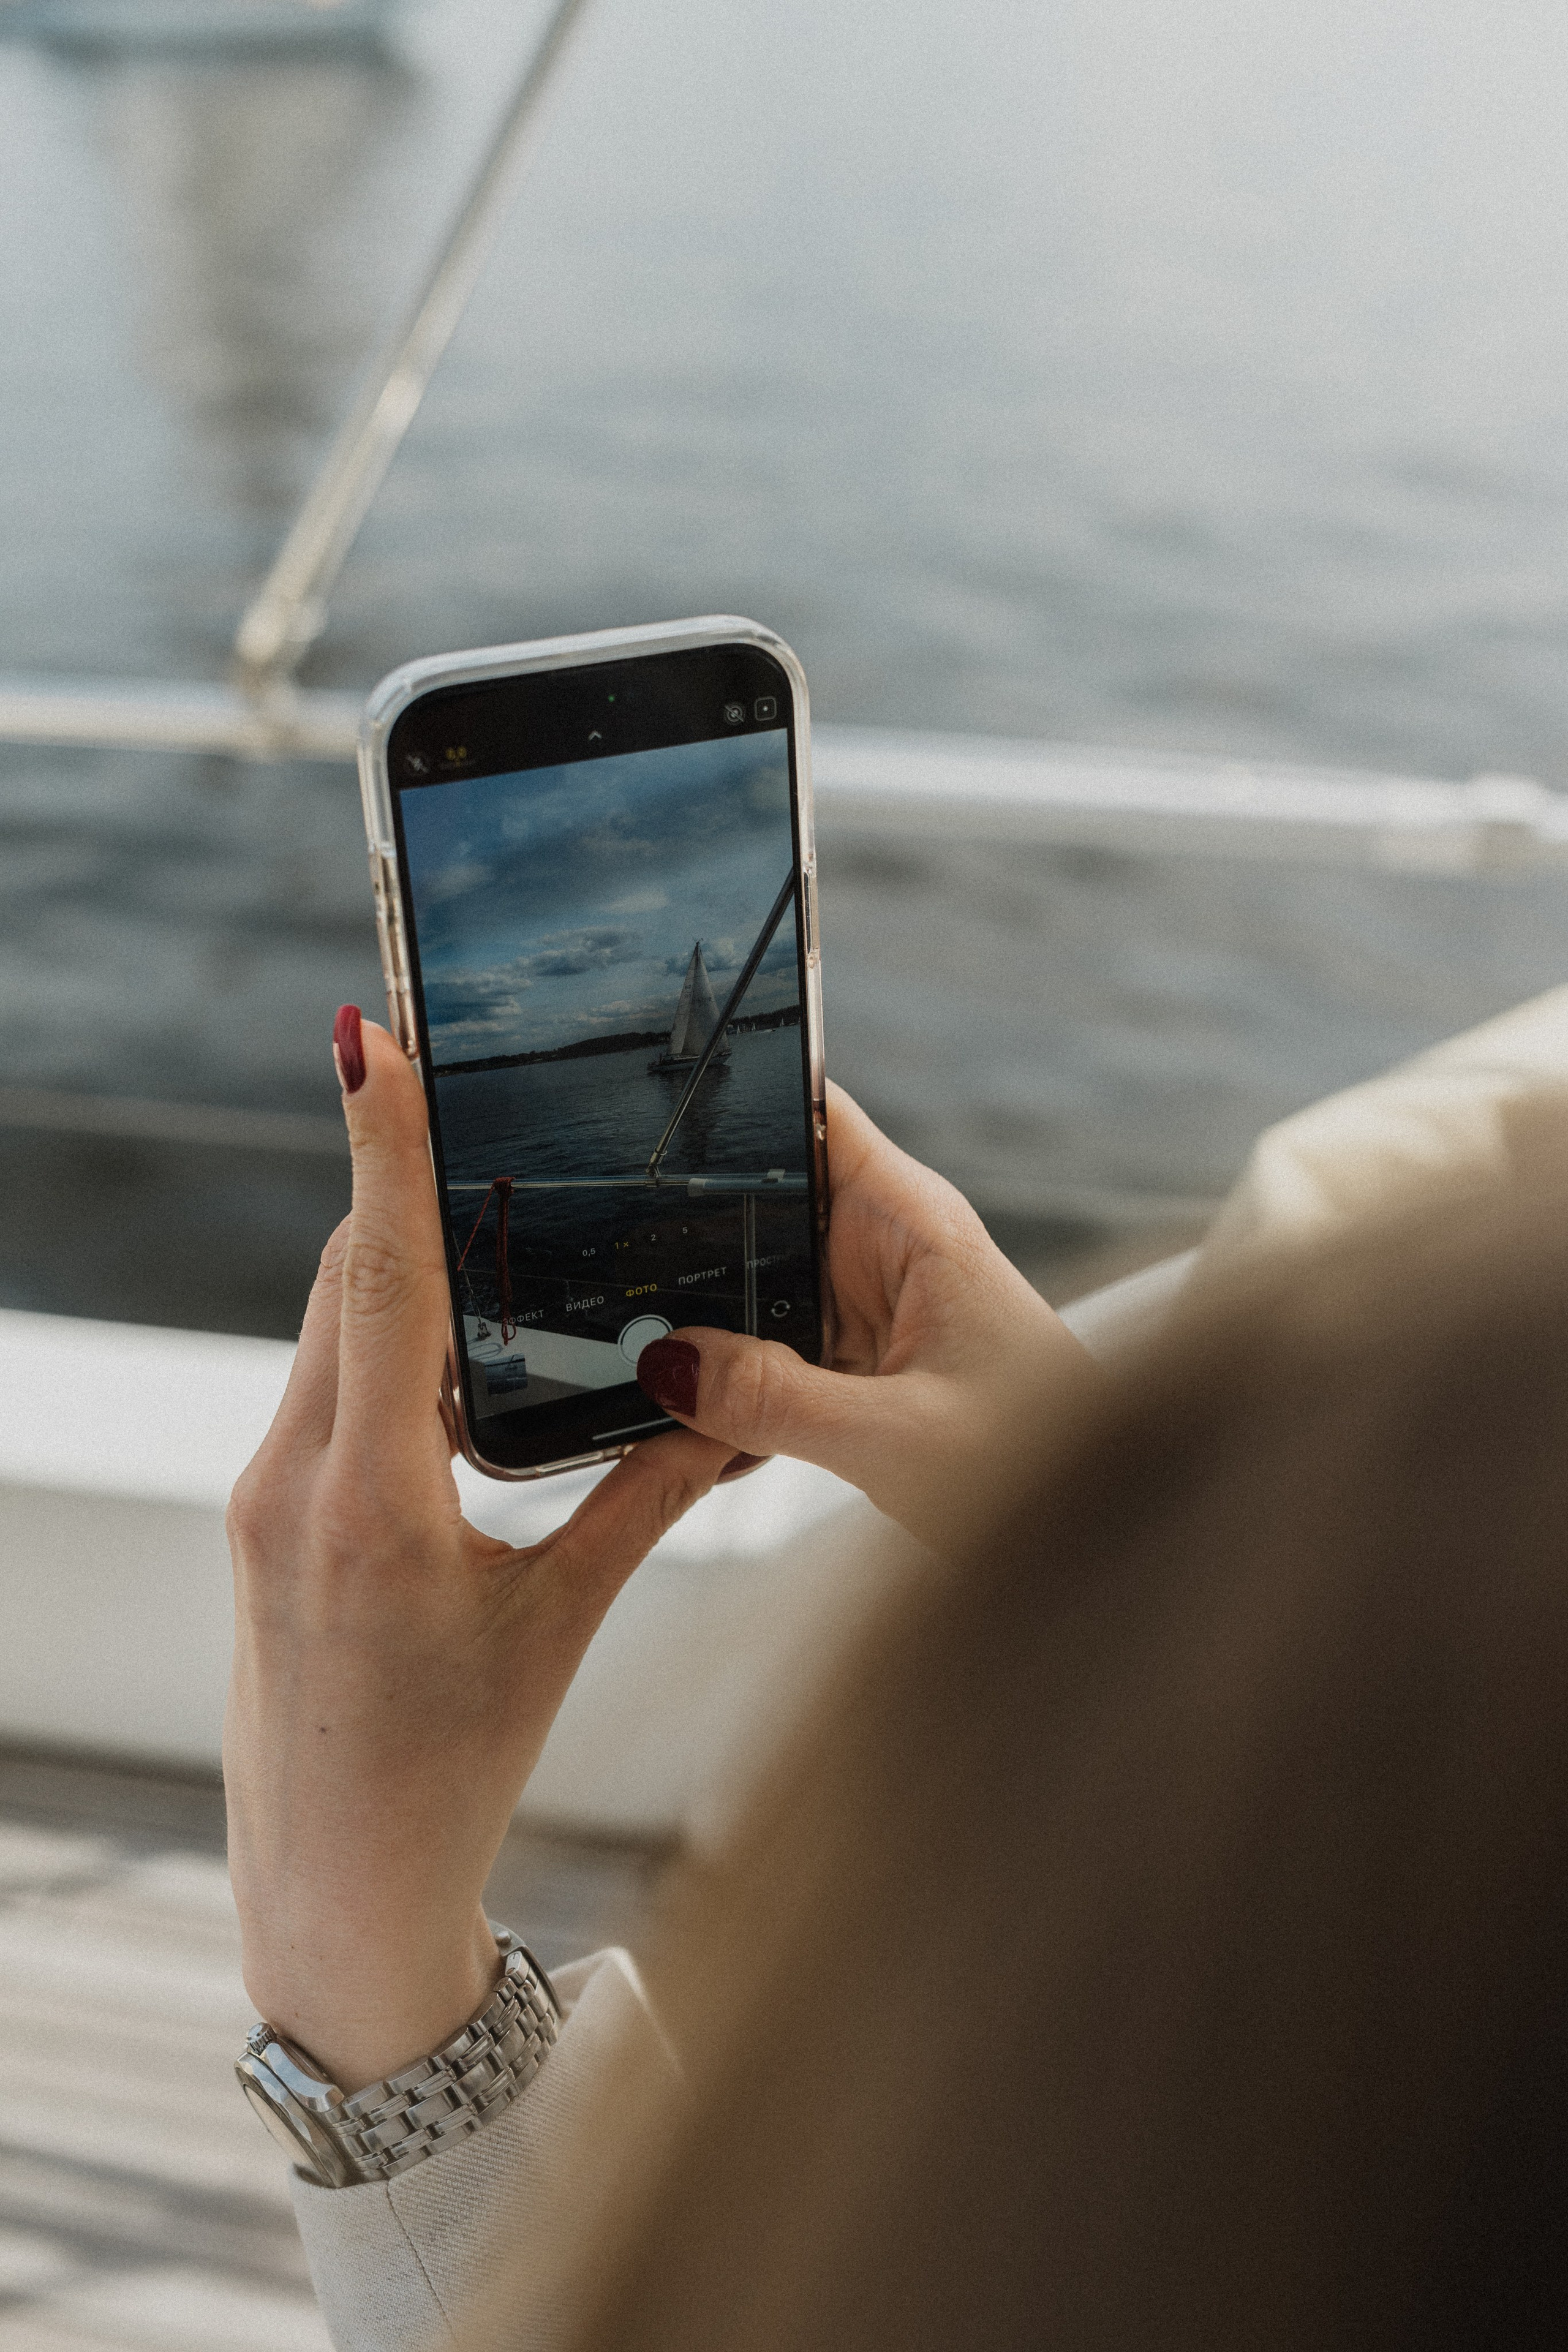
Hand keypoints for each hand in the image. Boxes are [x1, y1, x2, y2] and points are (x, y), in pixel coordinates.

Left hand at [223, 1011, 734, 2092]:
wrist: (334, 1891)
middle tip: (467, 1096)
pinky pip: (320, 1385)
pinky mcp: (261, 1517)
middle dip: (408, 1187)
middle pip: (345, 1278)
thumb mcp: (558, 1625)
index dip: (383, 1149)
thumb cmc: (451, 1771)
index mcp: (370, 1505)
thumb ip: (641, 1502)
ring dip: (397, 1264)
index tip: (367, 1041)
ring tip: (480, 1211)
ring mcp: (262, 1498)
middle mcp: (292, 1483)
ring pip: (328, 1326)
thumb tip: (725, 1414)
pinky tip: (446, 1345)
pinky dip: (379, 1337)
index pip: (379, 1280)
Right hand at [635, 1082, 1095, 1554]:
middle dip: (685, 1233)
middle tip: (609, 1285)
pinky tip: (692, 1428)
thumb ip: (776, 1401)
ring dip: (702, 1323)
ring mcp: (865, 1305)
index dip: (733, 1098)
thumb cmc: (1046, 1465)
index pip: (809, 1113)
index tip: (640, 1117)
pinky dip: (730, 1384)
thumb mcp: (898, 1437)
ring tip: (636, 1367)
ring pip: (752, 1282)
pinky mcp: (855, 1363)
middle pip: (758, 1199)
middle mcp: (886, 1248)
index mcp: (911, 1221)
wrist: (1101, 1534)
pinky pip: (767, 1351)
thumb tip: (669, 1362)